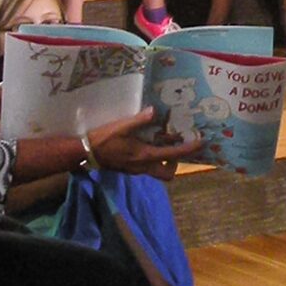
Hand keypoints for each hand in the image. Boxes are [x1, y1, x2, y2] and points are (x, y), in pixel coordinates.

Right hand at [87, 109, 203, 180]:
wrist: (84, 153)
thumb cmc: (103, 139)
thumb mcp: (121, 126)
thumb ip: (139, 120)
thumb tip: (154, 111)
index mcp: (144, 156)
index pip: (173, 155)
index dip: (188, 149)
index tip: (200, 143)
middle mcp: (143, 167)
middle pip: (167, 173)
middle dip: (176, 162)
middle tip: (176, 146)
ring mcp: (136, 170)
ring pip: (157, 170)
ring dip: (164, 159)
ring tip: (164, 141)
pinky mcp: (129, 168)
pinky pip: (147, 166)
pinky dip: (153, 157)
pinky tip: (148, 142)